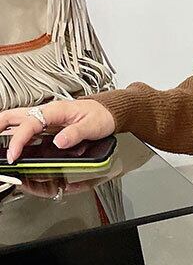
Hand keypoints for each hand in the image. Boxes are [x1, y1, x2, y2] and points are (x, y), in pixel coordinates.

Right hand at [0, 99, 114, 162]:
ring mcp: (46, 117)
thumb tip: (59, 142)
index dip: (19, 140)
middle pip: (14, 115)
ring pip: (18, 119)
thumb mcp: (92, 126)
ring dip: (4, 128)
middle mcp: (47, 111)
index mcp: (55, 111)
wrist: (109, 112)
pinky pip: (27, 125)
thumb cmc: (101, 116)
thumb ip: (75, 134)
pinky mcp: (49, 122)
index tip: (14, 154)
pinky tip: (14, 140)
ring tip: (0, 142)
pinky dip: (16, 132)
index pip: (29, 124)